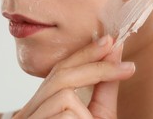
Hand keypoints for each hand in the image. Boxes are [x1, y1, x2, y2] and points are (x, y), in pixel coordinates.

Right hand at [13, 36, 134, 118]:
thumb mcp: (96, 116)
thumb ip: (104, 87)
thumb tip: (115, 54)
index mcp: (45, 103)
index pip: (62, 69)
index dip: (84, 52)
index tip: (110, 41)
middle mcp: (31, 110)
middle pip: (61, 74)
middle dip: (93, 61)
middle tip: (122, 58)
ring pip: (61, 92)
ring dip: (90, 91)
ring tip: (106, 98)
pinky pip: (64, 113)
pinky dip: (82, 117)